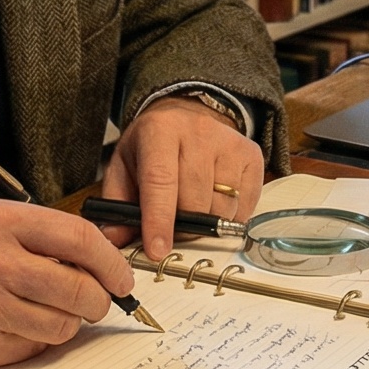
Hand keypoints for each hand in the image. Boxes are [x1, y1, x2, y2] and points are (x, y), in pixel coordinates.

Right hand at [0, 200, 133, 368]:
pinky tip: (8, 327)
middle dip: (96, 301)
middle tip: (92, 303)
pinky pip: (30, 349)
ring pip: (61, 326)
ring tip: (40, 312)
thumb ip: (34, 236)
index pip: (79, 238)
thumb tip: (95, 263)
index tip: (122, 278)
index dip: (111, 262)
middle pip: (79, 289)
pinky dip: (31, 342)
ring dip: (63, 324)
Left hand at [101, 95, 265, 259]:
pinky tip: (214, 202)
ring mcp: (229, 142)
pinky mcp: (251, 154)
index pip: (160, 180)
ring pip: (221, 206)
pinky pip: (245, 205)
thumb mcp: (124, 167)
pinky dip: (229, 216)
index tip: (157, 251)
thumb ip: (117, 204)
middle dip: (182, 227)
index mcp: (159, 131)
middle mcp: (198, 131)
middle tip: (173, 228)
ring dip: (206, 222)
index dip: (159, 219)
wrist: (185, 118)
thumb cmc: (151, 150)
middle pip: (194, 200)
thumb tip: (117, 241)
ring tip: (193, 209)